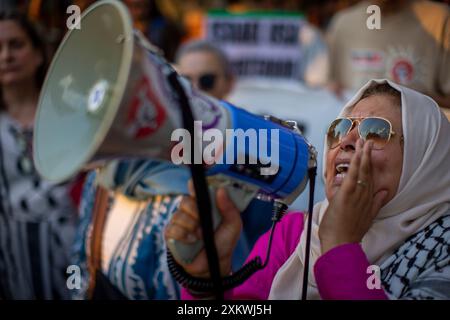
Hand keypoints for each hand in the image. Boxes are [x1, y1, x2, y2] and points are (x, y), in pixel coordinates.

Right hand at [164, 181, 241, 277]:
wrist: (214, 264)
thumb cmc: (223, 242)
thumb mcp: (233, 225)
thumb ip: (229, 208)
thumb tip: (221, 190)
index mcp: (203, 205)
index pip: (194, 190)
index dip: (193, 187)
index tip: (193, 186)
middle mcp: (189, 211)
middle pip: (184, 201)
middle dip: (195, 212)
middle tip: (203, 223)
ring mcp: (178, 222)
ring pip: (178, 216)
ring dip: (191, 227)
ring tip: (200, 236)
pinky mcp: (171, 235)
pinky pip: (172, 229)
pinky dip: (184, 235)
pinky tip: (192, 241)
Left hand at [319, 139, 387, 253]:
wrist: (341, 243)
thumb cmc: (349, 233)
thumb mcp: (366, 218)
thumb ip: (375, 204)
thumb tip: (383, 191)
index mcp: (368, 200)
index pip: (370, 178)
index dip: (370, 164)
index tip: (369, 152)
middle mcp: (365, 196)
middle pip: (368, 171)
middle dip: (368, 155)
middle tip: (368, 141)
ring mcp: (357, 195)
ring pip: (363, 171)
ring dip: (363, 155)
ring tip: (364, 141)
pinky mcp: (347, 195)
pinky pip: (354, 175)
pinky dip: (357, 163)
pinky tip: (358, 154)